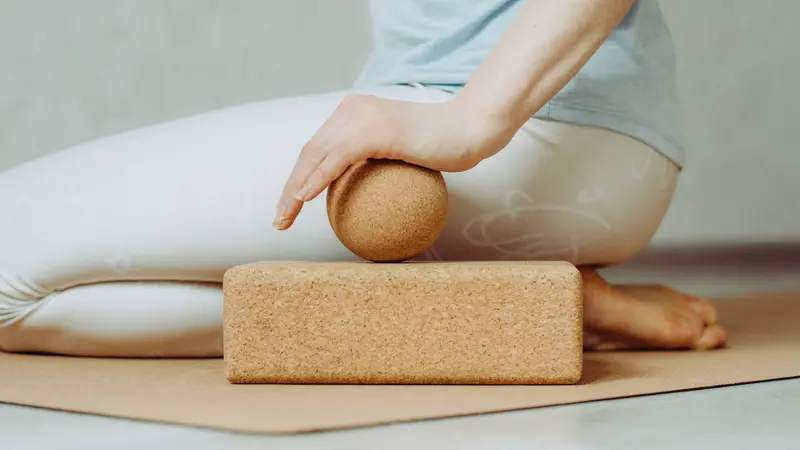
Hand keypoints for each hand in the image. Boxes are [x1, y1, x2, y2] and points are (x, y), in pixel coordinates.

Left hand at [273, 93, 506, 229]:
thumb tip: (366, 197)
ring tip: (284, 218)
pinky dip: (317, 179)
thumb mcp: (403, 152)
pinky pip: (337, 158)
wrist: (471, 129)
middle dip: (289, 189)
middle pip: (309, 152)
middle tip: (279, 221)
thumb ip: (379, 162)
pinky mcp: (375, 129)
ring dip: (294, 190)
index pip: (318, 148)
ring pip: (316, 156)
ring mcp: (363, 116)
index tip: (291, 208)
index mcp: (355, 113)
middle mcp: (352, 109)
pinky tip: (305, 199)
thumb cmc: (444, 147)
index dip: (299, 178)